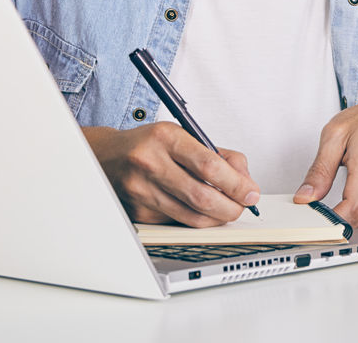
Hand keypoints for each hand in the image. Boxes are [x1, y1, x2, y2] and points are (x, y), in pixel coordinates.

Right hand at [83, 123, 259, 226]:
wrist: (106, 157)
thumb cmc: (150, 144)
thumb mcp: (183, 135)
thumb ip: (218, 155)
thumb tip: (245, 181)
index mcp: (165, 138)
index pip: (209, 166)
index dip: (236, 183)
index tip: (251, 192)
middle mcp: (149, 163)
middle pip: (202, 197)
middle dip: (231, 206)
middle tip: (243, 205)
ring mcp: (141, 191)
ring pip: (192, 217)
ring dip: (217, 217)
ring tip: (226, 208)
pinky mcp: (138, 213)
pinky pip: (178, 222)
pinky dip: (195, 218)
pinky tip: (198, 208)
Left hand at [293, 92, 357, 227]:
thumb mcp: (336, 134)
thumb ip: (320, 170)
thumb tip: (306, 196)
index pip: (348, 213)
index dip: (327, 222)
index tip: (311, 218)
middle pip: (355, 219)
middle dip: (332, 218)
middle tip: (315, 206)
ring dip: (346, 213)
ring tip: (333, 197)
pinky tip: (351, 193)